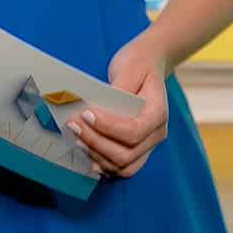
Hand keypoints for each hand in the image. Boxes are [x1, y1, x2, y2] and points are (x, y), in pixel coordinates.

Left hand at [71, 36, 169, 177]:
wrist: (148, 64)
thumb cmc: (138, 64)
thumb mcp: (129, 67)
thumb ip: (118, 89)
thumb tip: (98, 109)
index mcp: (159, 113)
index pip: (134, 131)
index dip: (108, 127)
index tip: (86, 114)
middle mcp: (157, 134)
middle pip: (126, 154)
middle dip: (96, 142)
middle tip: (74, 125)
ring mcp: (148, 145)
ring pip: (123, 166)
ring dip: (97, 155)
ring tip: (77, 138)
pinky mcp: (137, 151)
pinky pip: (121, 168)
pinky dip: (102, 163)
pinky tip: (87, 152)